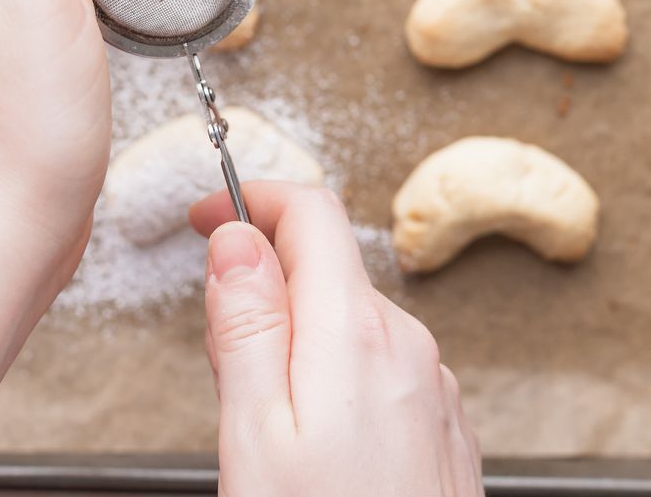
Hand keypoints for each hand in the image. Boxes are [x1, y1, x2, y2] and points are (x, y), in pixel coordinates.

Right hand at [190, 183, 483, 496]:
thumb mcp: (254, 433)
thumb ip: (244, 327)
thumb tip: (236, 239)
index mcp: (355, 332)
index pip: (311, 211)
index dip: (250, 201)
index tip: (205, 219)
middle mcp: (408, 344)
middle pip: (326, 271)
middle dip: (267, 292)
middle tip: (223, 368)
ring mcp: (434, 385)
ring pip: (352, 325)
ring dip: (301, 343)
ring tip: (268, 427)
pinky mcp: (445, 424)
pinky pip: (383, 370)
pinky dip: (340, 383)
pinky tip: (318, 449)